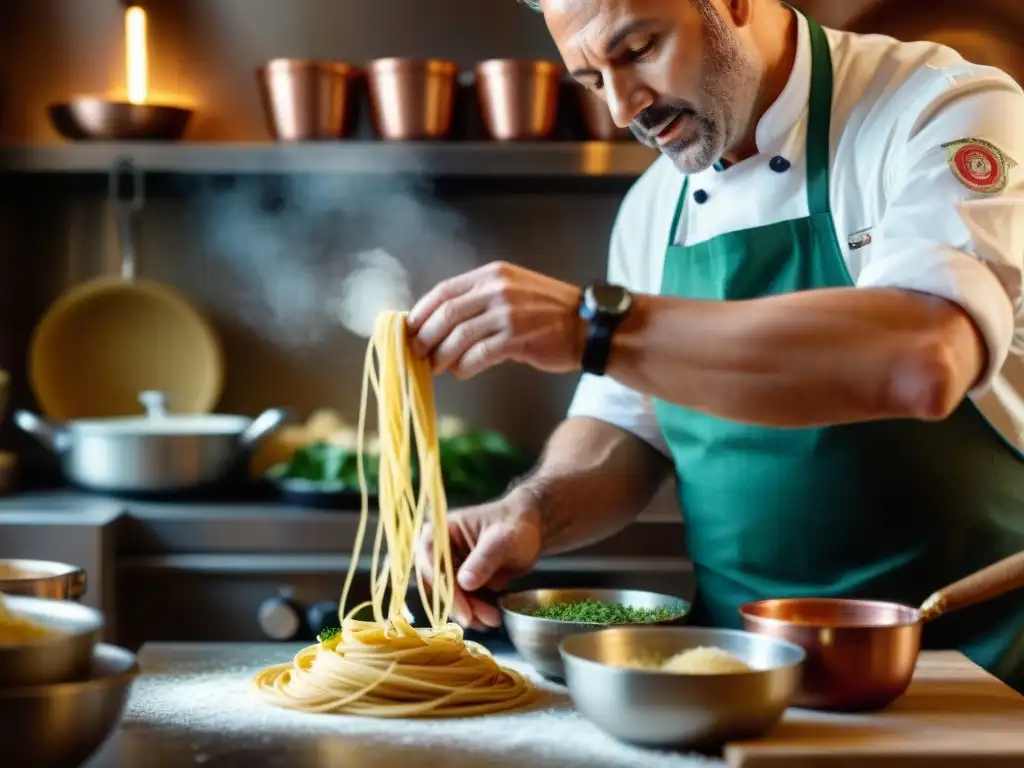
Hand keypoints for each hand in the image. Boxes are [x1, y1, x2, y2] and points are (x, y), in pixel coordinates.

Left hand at [407, 261, 584, 378]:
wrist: (587, 327)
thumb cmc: (548, 314)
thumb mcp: (513, 292)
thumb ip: (480, 300)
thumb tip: (440, 323)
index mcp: (492, 274)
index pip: (444, 290)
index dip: (421, 312)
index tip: (410, 330)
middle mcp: (498, 289)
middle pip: (446, 314)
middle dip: (425, 337)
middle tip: (417, 353)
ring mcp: (508, 313)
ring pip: (458, 337)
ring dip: (441, 356)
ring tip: (436, 367)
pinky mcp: (517, 338)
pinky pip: (479, 355)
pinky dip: (465, 367)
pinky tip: (462, 372)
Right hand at [414, 490, 541, 629]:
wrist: (533, 530)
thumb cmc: (516, 525)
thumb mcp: (502, 540)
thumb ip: (483, 560)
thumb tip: (465, 583)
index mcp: (443, 530)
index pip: (431, 559)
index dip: (443, 585)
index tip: (461, 606)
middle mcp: (441, 550)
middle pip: (438, 582)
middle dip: (457, 604)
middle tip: (477, 619)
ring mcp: (451, 567)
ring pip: (450, 597)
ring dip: (469, 612)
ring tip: (493, 619)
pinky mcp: (463, 581)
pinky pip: (463, 601)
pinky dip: (475, 612)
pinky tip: (491, 618)